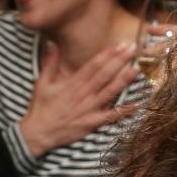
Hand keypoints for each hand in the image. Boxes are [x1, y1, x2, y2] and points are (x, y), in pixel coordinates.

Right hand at [19, 41, 137, 158]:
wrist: (38, 133)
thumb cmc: (41, 108)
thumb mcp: (42, 83)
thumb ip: (49, 63)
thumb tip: (51, 43)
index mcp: (72, 83)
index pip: (93, 65)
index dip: (108, 54)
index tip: (119, 45)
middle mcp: (83, 94)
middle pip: (104, 74)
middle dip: (119, 61)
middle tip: (132, 49)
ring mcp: (89, 108)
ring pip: (110, 91)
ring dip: (124, 80)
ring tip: (137, 69)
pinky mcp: (92, 122)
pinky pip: (111, 115)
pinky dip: (125, 110)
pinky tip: (138, 103)